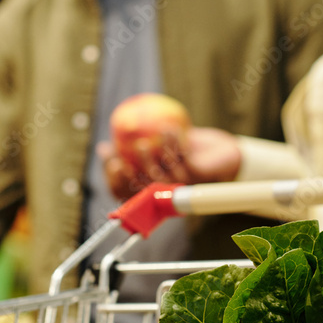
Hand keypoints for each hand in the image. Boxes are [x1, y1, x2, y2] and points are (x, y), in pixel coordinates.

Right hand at [99, 126, 241, 199]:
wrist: (220, 152)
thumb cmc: (182, 150)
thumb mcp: (152, 147)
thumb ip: (129, 149)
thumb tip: (102, 147)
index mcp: (151, 192)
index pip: (125, 194)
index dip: (115, 182)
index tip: (110, 161)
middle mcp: (165, 194)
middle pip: (141, 189)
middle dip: (129, 174)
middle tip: (121, 156)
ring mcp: (182, 187)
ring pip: (161, 176)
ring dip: (151, 157)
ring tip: (145, 140)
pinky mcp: (198, 176)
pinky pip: (183, 159)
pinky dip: (174, 143)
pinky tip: (168, 128)